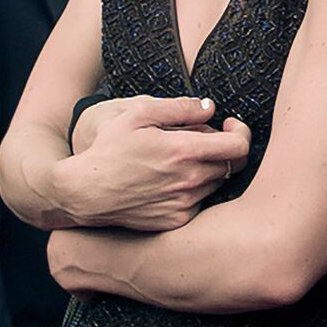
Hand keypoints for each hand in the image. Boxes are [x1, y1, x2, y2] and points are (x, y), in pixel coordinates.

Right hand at [56, 95, 250, 230]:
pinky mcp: (176, 220)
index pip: (239, 145)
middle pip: (233, 165)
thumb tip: (210, 107)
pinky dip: (194, 190)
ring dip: (209, 169)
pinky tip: (172, 181)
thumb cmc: (109, 149)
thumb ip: (179, 107)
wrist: (85, 193)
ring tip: (183, 159)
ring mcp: (184, 204)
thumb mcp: (138, 113)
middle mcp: (190, 180)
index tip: (229, 125)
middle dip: (225, 149)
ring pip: (216, 183)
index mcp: (184, 151)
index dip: (241, 132)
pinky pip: (200, 202)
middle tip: (205, 140)